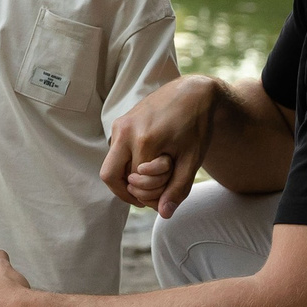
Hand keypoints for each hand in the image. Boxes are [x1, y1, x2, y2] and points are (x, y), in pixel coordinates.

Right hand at [101, 74, 218, 216]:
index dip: (151, 193)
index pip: (137, 183)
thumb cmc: (196, 126)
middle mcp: (126, 131)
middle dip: (129, 192)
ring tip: (153, 176)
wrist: (192, 92)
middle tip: (152, 193)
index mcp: (145, 140)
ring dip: (128, 177)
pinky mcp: (120, 122)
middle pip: (110, 176)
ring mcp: (120, 125)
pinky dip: (128, 164)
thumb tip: (163, 214)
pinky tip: (149, 162)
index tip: (167, 191)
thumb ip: (178, 188)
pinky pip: (116, 152)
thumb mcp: (192, 159)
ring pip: (112, 165)